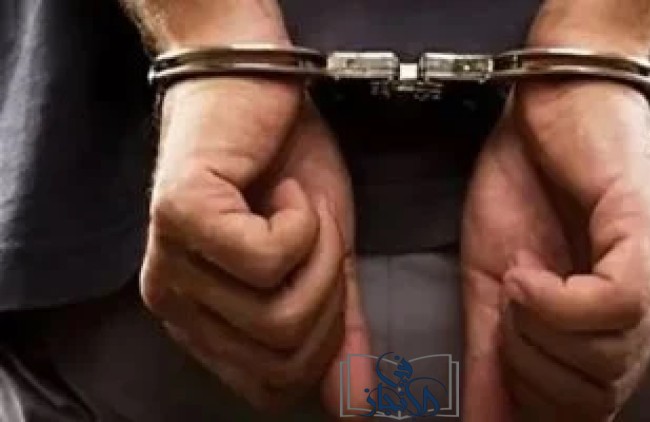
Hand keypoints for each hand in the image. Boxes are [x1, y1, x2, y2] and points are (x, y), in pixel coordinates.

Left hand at [140, 78, 371, 413]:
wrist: (260, 90)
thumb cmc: (287, 170)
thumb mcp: (329, 263)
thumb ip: (341, 334)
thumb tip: (362, 408)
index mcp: (207, 324)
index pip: (274, 386)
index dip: (325, 345)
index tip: (332, 278)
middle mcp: (177, 305)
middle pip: (282, 356)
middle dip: (328, 295)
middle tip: (318, 235)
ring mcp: (172, 264)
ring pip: (277, 312)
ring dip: (317, 252)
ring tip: (298, 207)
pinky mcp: (181, 217)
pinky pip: (265, 258)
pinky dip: (300, 221)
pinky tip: (282, 189)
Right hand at [462, 81, 649, 420]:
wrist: (542, 102)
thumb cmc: (522, 182)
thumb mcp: (492, 283)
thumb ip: (490, 356)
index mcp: (617, 322)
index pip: (592, 407)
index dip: (535, 398)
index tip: (499, 355)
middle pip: (601, 393)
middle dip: (532, 369)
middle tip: (504, 316)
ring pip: (610, 355)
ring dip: (540, 331)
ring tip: (516, 284)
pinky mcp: (649, 230)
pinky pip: (616, 304)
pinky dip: (557, 302)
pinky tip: (527, 272)